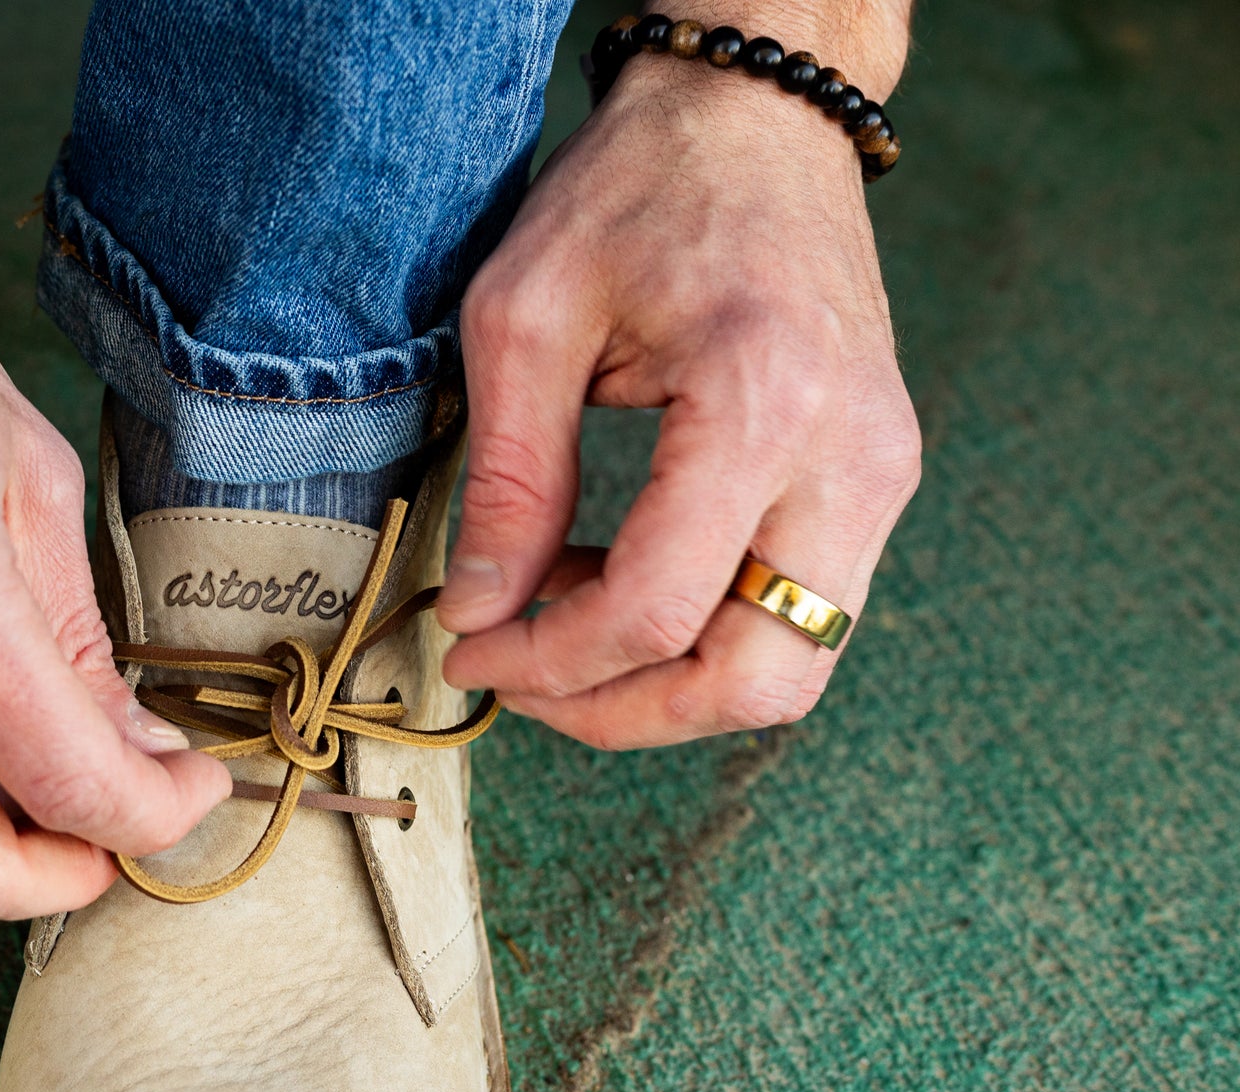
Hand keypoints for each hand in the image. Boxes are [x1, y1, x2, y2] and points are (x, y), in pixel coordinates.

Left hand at [439, 29, 919, 748]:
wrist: (757, 122)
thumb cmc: (638, 192)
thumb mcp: (526, 318)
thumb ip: (509, 482)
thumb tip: (483, 616)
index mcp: (764, 404)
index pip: (657, 610)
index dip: (547, 659)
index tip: (470, 648)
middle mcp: (851, 459)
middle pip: (754, 680)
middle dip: (619, 710)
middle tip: (517, 676)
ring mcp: (881, 477)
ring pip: (787, 668)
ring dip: (664, 685)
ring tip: (558, 619)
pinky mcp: (875, 484)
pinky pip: (795, 615)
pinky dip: (702, 635)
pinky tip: (614, 576)